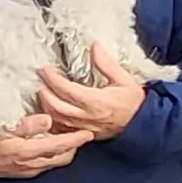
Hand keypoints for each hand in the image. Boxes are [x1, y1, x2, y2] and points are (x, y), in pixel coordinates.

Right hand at [0, 114, 91, 180]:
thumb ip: (24, 125)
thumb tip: (47, 120)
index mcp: (24, 151)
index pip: (57, 146)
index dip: (74, 140)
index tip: (87, 133)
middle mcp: (30, 163)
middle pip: (62, 157)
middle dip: (74, 146)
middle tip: (82, 133)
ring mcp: (29, 170)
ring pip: (55, 161)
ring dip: (65, 150)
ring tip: (71, 137)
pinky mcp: (26, 172)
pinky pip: (46, 164)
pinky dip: (55, 154)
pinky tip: (54, 145)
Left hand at [32, 46, 148, 135]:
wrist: (141, 125)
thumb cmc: (133, 102)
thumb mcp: (124, 79)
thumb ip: (107, 64)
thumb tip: (94, 47)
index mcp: (96, 102)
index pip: (66, 90)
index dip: (52, 79)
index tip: (44, 69)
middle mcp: (86, 117)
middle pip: (55, 106)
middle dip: (44, 92)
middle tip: (40, 80)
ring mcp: (83, 128)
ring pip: (55, 120)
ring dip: (45, 106)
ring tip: (42, 93)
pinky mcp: (83, 135)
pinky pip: (61, 131)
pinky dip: (51, 122)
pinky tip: (48, 113)